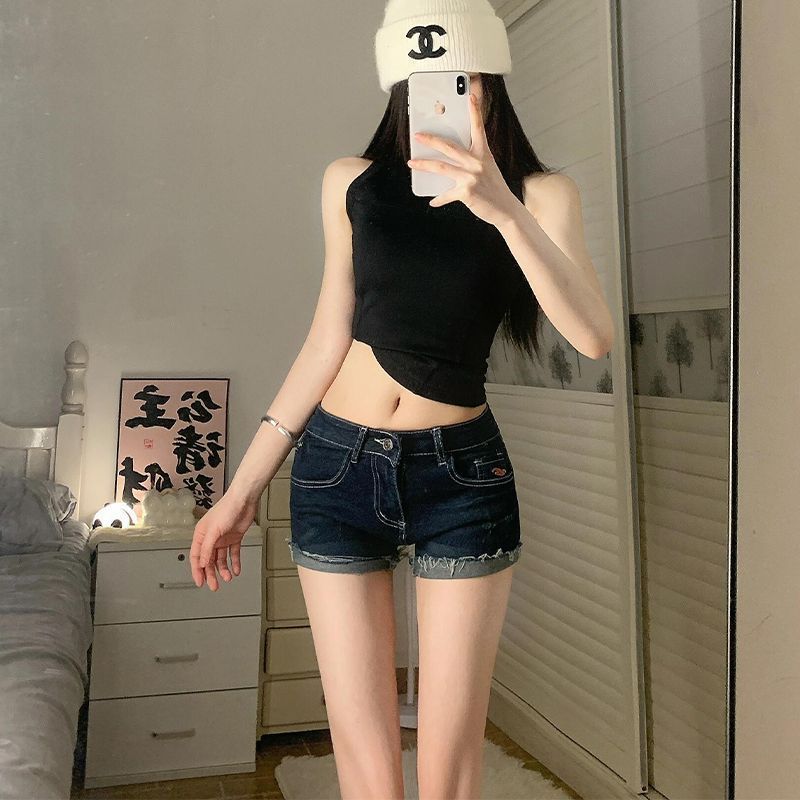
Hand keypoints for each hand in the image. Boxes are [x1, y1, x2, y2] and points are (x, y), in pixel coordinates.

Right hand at [189, 489, 257, 590]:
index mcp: (201, 535)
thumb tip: (203, 563)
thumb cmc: (227, 509)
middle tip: (214, 586)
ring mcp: (223, 539)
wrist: (244, 501)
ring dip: (223, 569)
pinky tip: (236, 570)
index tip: (200, 582)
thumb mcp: (214, 530)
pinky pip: (233, 553)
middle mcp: (211, 538)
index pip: (197, 557)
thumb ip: (207, 548)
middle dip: (211, 574)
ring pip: (221, 559)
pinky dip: (235, 562)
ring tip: (228, 578)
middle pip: (209, 560)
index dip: (197, 571)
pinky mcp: (234, 538)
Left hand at [408, 92, 521, 227]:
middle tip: (417, 135)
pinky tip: (432, 201)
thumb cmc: (495, 189)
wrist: (506, 210)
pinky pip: (447, 194)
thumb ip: (470, 163)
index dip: (475, 111)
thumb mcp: (487, 170)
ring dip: (424, 165)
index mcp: (484, 154)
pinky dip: (438, 199)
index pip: (478, 128)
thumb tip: (447, 162)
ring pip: (441, 167)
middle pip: (449, 146)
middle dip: (431, 139)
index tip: (471, 96)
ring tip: (411, 163)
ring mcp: (471, 177)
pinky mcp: (466, 193)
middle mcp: (477, 163)